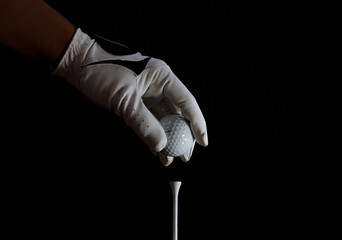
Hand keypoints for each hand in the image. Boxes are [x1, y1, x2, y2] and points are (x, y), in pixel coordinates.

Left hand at [52, 28, 207, 165]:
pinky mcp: (137, 100)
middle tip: (185, 155)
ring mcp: (148, 93)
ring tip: (170, 157)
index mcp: (162, 76)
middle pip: (178, 112)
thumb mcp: (124, 99)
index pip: (187, 102)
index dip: (197, 123)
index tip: (202, 141)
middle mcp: (159, 84)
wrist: (77, 63)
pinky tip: (157, 148)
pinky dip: (154, 134)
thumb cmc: (100, 72)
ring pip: (165, 118)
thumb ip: (144, 123)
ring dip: (168, 138)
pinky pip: (151, 120)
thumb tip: (161, 145)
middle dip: (183, 135)